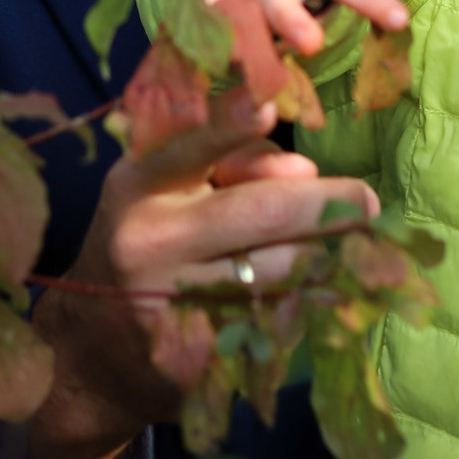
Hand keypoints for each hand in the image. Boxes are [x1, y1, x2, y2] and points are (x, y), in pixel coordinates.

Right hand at [27, 83, 379, 458]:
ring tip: (346, 249)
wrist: (92, 352)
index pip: (190, 145)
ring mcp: (173, 302)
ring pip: (284, 270)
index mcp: (138, 184)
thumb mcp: (166, 192)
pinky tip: (312, 295)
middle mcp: (150, 240)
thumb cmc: (146, 246)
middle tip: (367, 202)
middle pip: (262, 212)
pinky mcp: (202, 354)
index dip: (230, 123)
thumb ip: (228, 166)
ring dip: (327, 256)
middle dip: (329, 204)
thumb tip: (305, 171)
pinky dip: (308, 301)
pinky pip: (280, 318)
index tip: (266, 105)